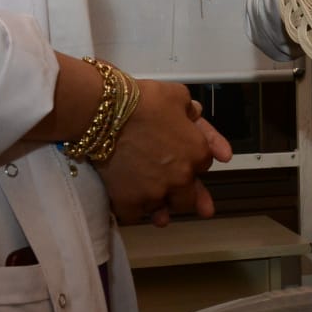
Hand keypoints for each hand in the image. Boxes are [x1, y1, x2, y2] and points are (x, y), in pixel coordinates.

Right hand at [96, 80, 231, 225]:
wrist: (106, 114)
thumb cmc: (144, 100)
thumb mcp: (177, 95)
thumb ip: (191, 111)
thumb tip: (197, 115)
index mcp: (198, 153)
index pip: (206, 164)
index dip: (195, 161)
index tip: (186, 161)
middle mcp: (181, 178)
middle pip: (189, 197)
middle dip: (186, 195)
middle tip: (179, 197)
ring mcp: (155, 193)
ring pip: (163, 211)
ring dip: (161, 209)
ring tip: (159, 214)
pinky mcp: (129, 202)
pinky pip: (135, 216)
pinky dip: (133, 211)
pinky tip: (132, 206)